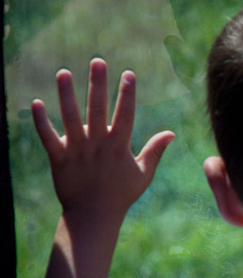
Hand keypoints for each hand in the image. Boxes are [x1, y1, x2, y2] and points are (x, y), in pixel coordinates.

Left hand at [32, 58, 172, 225]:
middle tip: (97, 61)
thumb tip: (171, 133)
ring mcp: (77, 150)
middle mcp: (98, 145)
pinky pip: (48, 137)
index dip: (127, 93)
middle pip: (97, 108)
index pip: (125, 114)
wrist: (94, 216)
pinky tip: (36, 103)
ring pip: (70, 117)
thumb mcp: (143, 174)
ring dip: (66, 94)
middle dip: (98, 83)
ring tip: (63, 72)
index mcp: (119, 147)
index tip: (128, 73)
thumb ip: (155, 151)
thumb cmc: (121, 195)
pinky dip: (41, 121)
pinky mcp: (59, 158)